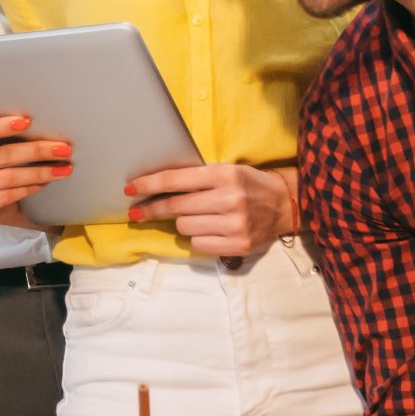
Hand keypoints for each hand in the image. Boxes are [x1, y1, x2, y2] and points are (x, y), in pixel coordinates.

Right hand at [0, 115, 69, 228]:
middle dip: (36, 150)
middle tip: (63, 148)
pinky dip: (29, 188)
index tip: (28, 121)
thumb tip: (35, 120)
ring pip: (6, 177)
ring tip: (63, 168)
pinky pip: (5, 196)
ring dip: (39, 172)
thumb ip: (2, 137)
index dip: (0, 126)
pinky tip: (44, 183)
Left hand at [125, 162, 292, 257]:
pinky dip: (196, 238)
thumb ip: (197, 179)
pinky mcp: (238, 245)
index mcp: (224, 174)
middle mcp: (229, 198)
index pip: (176, 180)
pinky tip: (208, 231)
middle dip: (153, 209)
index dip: (149, 185)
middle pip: (175, 206)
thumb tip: (157, 188)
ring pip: (184, 227)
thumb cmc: (248, 184)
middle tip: (138, 212)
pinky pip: (198, 245)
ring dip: (182, 223)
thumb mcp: (226, 171)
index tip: (130, 189)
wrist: (284, 204)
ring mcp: (235, 224)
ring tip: (197, 217)